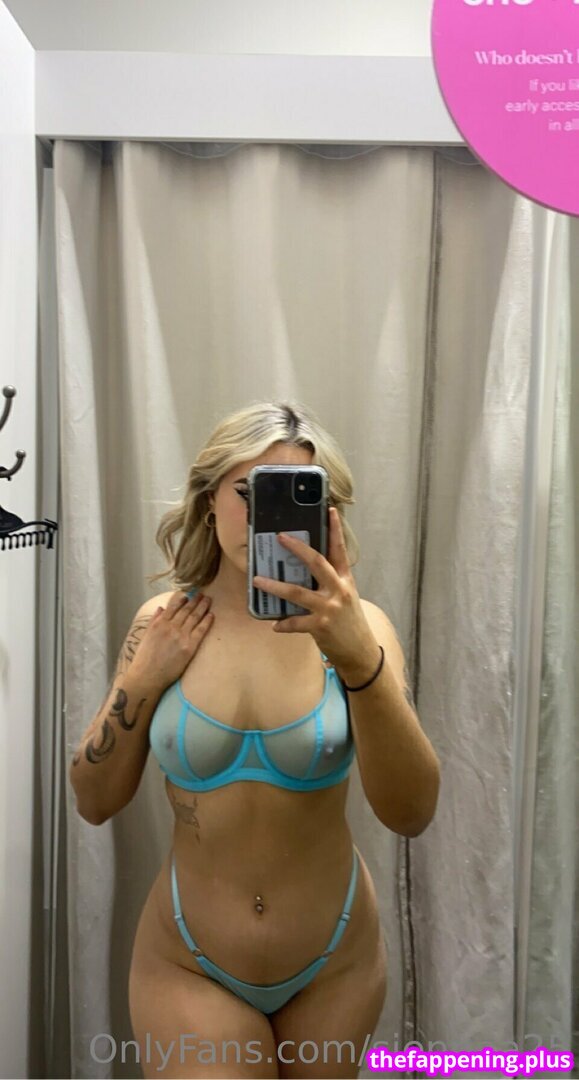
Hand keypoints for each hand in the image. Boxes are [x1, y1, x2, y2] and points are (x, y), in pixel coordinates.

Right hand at [130, 591, 213, 691]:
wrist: (148, 675)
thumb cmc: (144, 658)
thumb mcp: (145, 636)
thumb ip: (154, 621)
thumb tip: (161, 608)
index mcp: (159, 623)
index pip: (173, 607)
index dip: (182, 599)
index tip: (188, 595)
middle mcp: (171, 627)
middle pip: (186, 610)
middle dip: (195, 601)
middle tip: (202, 593)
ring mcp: (181, 636)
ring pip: (194, 618)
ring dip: (202, 607)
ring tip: (208, 600)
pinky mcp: (189, 647)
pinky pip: (200, 631)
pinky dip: (206, 621)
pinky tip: (211, 615)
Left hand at [252, 508, 378, 678]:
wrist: (361, 651)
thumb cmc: (349, 622)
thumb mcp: (345, 596)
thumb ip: (329, 582)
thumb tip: (304, 569)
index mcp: (345, 580)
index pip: (340, 550)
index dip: (334, 530)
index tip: (328, 510)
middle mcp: (338, 590)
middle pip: (317, 563)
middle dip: (298, 548)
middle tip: (280, 537)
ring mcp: (329, 608)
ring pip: (297, 592)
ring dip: (274, 586)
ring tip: (257, 580)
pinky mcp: (321, 626)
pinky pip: (296, 622)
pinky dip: (283, 624)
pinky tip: (274, 625)